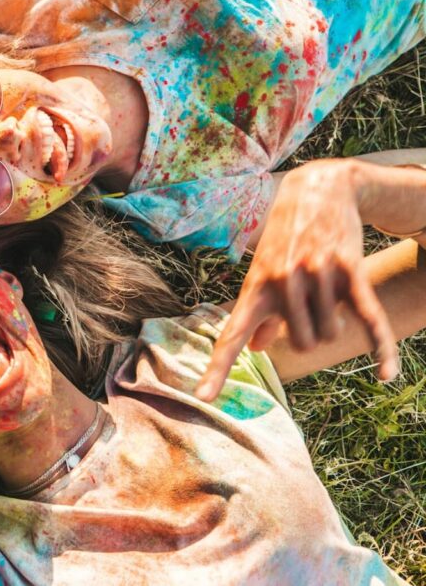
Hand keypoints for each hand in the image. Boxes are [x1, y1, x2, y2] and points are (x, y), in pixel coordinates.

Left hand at [196, 161, 396, 401]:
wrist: (317, 190)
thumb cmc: (284, 238)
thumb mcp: (262, 271)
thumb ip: (259, 313)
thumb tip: (255, 348)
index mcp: (255, 288)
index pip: (231, 335)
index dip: (216, 369)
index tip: (201, 397)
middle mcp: (282, 283)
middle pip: (303, 345)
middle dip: (310, 336)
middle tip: (308, 305)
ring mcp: (316, 275)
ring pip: (332, 335)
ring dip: (334, 323)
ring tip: (325, 291)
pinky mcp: (350, 269)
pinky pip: (369, 318)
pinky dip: (381, 348)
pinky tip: (387, 374)